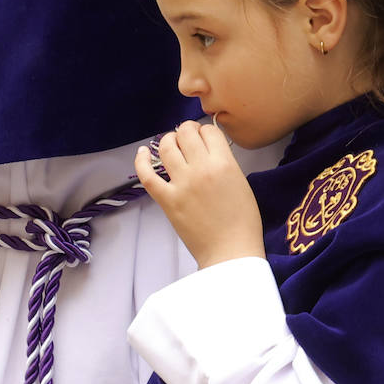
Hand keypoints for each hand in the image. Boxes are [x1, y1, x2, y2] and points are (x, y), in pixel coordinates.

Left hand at [135, 120, 264, 268]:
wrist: (230, 252)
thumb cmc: (242, 223)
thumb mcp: (241, 183)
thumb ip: (225, 164)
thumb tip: (208, 151)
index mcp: (224, 164)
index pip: (209, 131)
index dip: (205, 130)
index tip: (203, 136)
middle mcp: (201, 169)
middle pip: (186, 133)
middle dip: (186, 131)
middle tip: (187, 138)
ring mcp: (182, 184)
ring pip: (166, 147)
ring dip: (167, 141)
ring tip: (171, 144)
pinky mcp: (167, 200)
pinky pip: (147, 174)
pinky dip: (141, 161)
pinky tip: (142, 153)